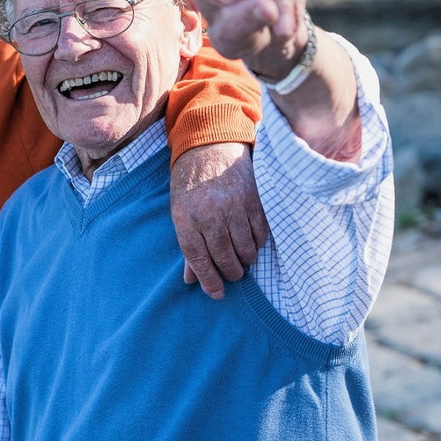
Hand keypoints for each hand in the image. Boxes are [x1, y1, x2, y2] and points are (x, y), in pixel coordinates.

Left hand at [170, 143, 268, 299]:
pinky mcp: (253, 200)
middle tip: (232, 275)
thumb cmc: (190, 184)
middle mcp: (210, 214)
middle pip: (223, 257)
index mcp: (186, 218)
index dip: (209, 280)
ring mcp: (233, 207)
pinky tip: (252, 243)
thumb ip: (188, 246)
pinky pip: (260, 234)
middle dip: (230, 272)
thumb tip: (190, 281)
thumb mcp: (180, 212)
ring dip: (245, 260)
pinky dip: (258, 244)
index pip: (198, 258)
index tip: (216, 293)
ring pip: (245, 249)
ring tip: (242, 259)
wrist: (209, 147)